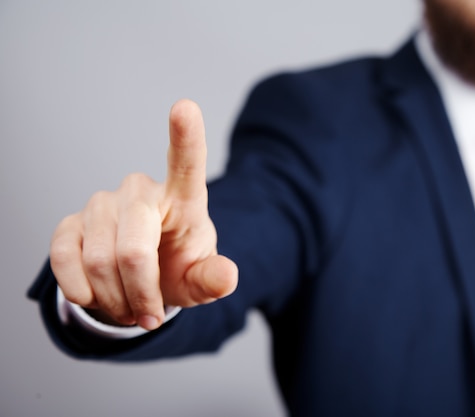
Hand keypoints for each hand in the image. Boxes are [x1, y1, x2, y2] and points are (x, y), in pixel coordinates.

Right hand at [50, 99, 237, 330]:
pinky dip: (83, 293)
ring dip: (116, 301)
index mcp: (182, 197)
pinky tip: (97, 295)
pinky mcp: (69, 222)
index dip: (185, 135)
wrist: (139, 279)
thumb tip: (228, 277)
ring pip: (98, 263)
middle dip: (142, 295)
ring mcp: (101, 203)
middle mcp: (140, 191)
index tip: (185, 106)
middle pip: (134, 251)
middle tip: (151, 316)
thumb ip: (213, 279)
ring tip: (131, 307)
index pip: (186, 163)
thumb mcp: (200, 277)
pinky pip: (64, 262)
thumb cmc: (177, 267)